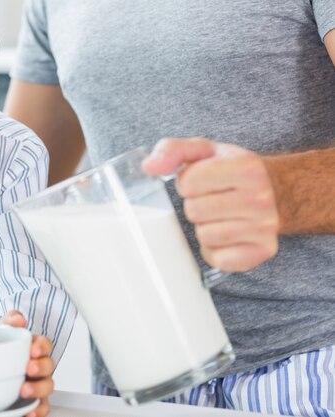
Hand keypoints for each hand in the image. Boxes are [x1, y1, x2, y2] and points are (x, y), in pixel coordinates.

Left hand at [1, 311, 53, 416]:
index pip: (45, 344)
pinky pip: (43, 408)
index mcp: (34, 348)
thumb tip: (19, 319)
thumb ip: (11, 320)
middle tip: (29, 368)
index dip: (42, 346)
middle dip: (41, 367)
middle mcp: (38, 366)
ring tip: (24, 390)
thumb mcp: (3, 329)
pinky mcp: (34, 401)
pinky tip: (29, 412)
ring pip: (48, 387)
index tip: (33, 350)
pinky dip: (38, 411)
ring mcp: (37, 384)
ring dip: (38, 389)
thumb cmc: (2, 347)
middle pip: (49, 366)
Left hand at [142, 137, 278, 271]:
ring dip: (206, 227)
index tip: (203, 181)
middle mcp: (260, 197)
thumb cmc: (230, 171)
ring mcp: (264, 226)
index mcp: (246, 167)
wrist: (277, 192)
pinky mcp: (262, 251)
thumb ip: (172, 150)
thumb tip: (148, 166)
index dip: (188, 182)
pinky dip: (215, 250)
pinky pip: (218, 258)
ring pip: (205, 235)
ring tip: (221, 216)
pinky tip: (228, 235)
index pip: (189, 181)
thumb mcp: (204, 151)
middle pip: (195, 211)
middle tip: (213, 200)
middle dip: (196, 205)